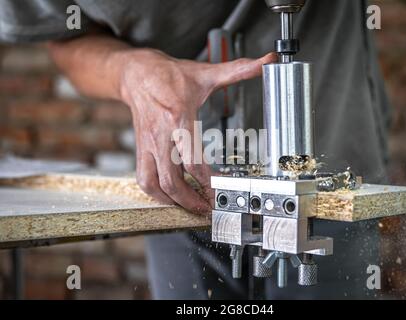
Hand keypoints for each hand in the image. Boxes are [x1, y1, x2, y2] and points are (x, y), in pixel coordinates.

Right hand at [118, 49, 275, 213]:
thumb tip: (267, 61)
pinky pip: (143, 179)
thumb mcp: (206, 73)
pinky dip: (156, 194)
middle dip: (190, 200)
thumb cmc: (170, 76)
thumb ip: (239, 70)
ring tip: (190, 207)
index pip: (193, 161)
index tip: (221, 189)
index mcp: (179, 119)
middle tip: (207, 208)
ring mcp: (148, 145)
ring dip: (172, 201)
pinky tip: (169, 196)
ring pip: (153, 184)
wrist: (137, 74)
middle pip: (172, 180)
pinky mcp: (140, 150)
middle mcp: (161, 137)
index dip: (208, 181)